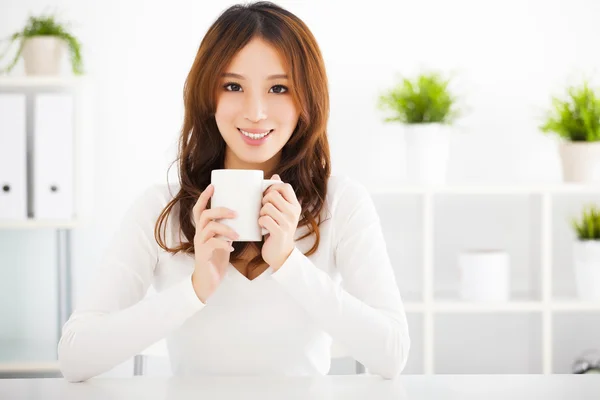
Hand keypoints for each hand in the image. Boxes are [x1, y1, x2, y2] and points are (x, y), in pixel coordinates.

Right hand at [191, 184, 238, 302]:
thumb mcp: (223, 240)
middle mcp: (199, 233)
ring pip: (209, 228)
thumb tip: (242, 216)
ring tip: (238, 235)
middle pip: (205, 215)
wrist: (209, 280)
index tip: (213, 186)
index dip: (204, 197)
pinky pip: (212, 244)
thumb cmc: (217, 258)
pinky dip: (223, 244)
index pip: (200, 208)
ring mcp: (199, 243)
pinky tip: (231, 248)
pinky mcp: (203, 254)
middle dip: (221, 211)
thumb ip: (227, 229)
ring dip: (226, 229)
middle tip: (236, 214)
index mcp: (203, 228)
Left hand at [259, 174, 300, 269]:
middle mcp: (294, 213)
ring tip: (264, 219)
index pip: (284, 186)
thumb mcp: (282, 211)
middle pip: (272, 195)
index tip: (267, 196)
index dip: (272, 188)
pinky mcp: (280, 232)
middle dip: (263, 201)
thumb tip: (275, 175)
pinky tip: (263, 227)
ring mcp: (288, 223)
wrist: (281, 253)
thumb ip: (279, 194)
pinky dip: (260, 222)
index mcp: (295, 205)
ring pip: (266, 207)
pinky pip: (264, 219)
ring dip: (261, 212)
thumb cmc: (278, 229)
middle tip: (264, 210)